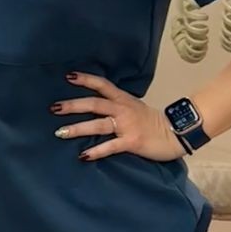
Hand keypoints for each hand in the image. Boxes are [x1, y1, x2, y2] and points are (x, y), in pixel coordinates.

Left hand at [51, 72, 181, 162]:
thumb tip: (97, 108)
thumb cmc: (154, 123)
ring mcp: (127, 125)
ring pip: (98, 124)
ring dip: (78, 128)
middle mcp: (123, 109)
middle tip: (54, 107)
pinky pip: (110, 146)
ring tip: (60, 132)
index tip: (68, 76)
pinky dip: (96, 151)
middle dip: (73, 105)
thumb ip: (118, 106)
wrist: (177, 134)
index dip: (86, 80)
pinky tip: (83, 155)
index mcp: (123, 99)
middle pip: (94, 104)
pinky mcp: (131, 142)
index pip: (102, 85)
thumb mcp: (135, 108)